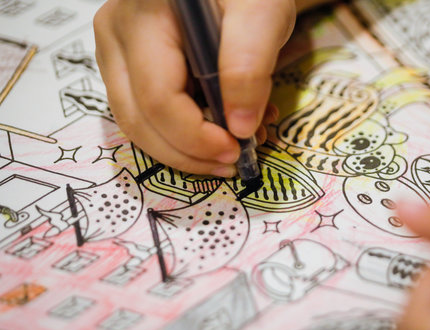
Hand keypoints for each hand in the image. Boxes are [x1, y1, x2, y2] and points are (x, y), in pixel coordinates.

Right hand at [93, 0, 294, 175]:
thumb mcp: (260, 14)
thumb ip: (248, 66)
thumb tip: (239, 129)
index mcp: (141, 19)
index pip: (157, 98)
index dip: (195, 137)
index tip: (235, 151)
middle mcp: (116, 38)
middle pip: (139, 119)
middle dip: (187, 153)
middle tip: (232, 161)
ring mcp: (117, 55)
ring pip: (139, 124)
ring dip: (185, 149)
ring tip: (232, 146)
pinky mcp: (128, 68)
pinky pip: (147, 115)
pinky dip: (183, 134)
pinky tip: (219, 129)